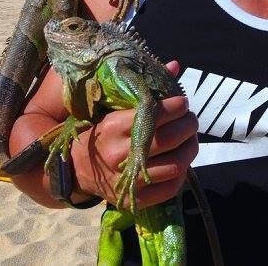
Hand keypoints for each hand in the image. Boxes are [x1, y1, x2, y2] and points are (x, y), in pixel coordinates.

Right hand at [69, 61, 198, 209]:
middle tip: (191, 119)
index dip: (176, 106)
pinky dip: (182, 174)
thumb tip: (176, 65)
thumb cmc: (100, 133)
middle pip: (169, 139)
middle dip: (188, 125)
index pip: (154, 114)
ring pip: (175, 165)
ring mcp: (127, 181)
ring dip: (190, 149)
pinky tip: (181, 161)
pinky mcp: (135, 200)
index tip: (183, 102)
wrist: (76, 169)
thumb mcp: (114, 108)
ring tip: (190, 139)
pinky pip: (170, 189)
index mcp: (113, 127)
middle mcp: (119, 154)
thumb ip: (145, 89)